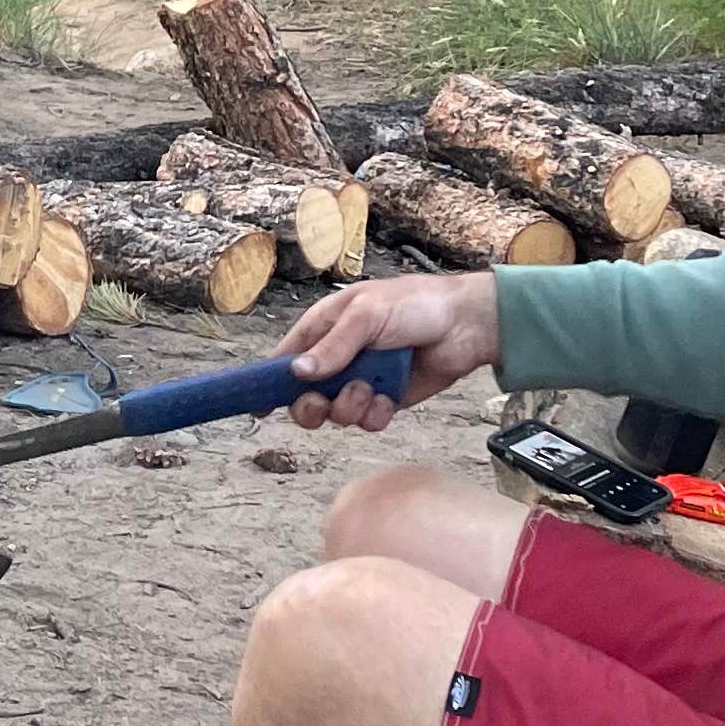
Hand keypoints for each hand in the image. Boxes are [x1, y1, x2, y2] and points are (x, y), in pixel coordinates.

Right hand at [281, 268, 501, 427]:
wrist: (466, 325)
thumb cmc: (415, 305)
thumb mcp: (367, 316)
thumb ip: (332, 346)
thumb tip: (296, 372)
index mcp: (324, 328)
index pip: (284, 358)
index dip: (269, 381)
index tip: (258, 404)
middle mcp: (338, 357)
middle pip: (303, 395)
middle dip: (311, 406)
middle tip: (323, 404)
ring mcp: (360, 380)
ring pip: (334, 412)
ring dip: (349, 407)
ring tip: (369, 391)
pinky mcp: (384, 400)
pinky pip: (366, 420)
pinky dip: (375, 415)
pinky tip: (389, 399)